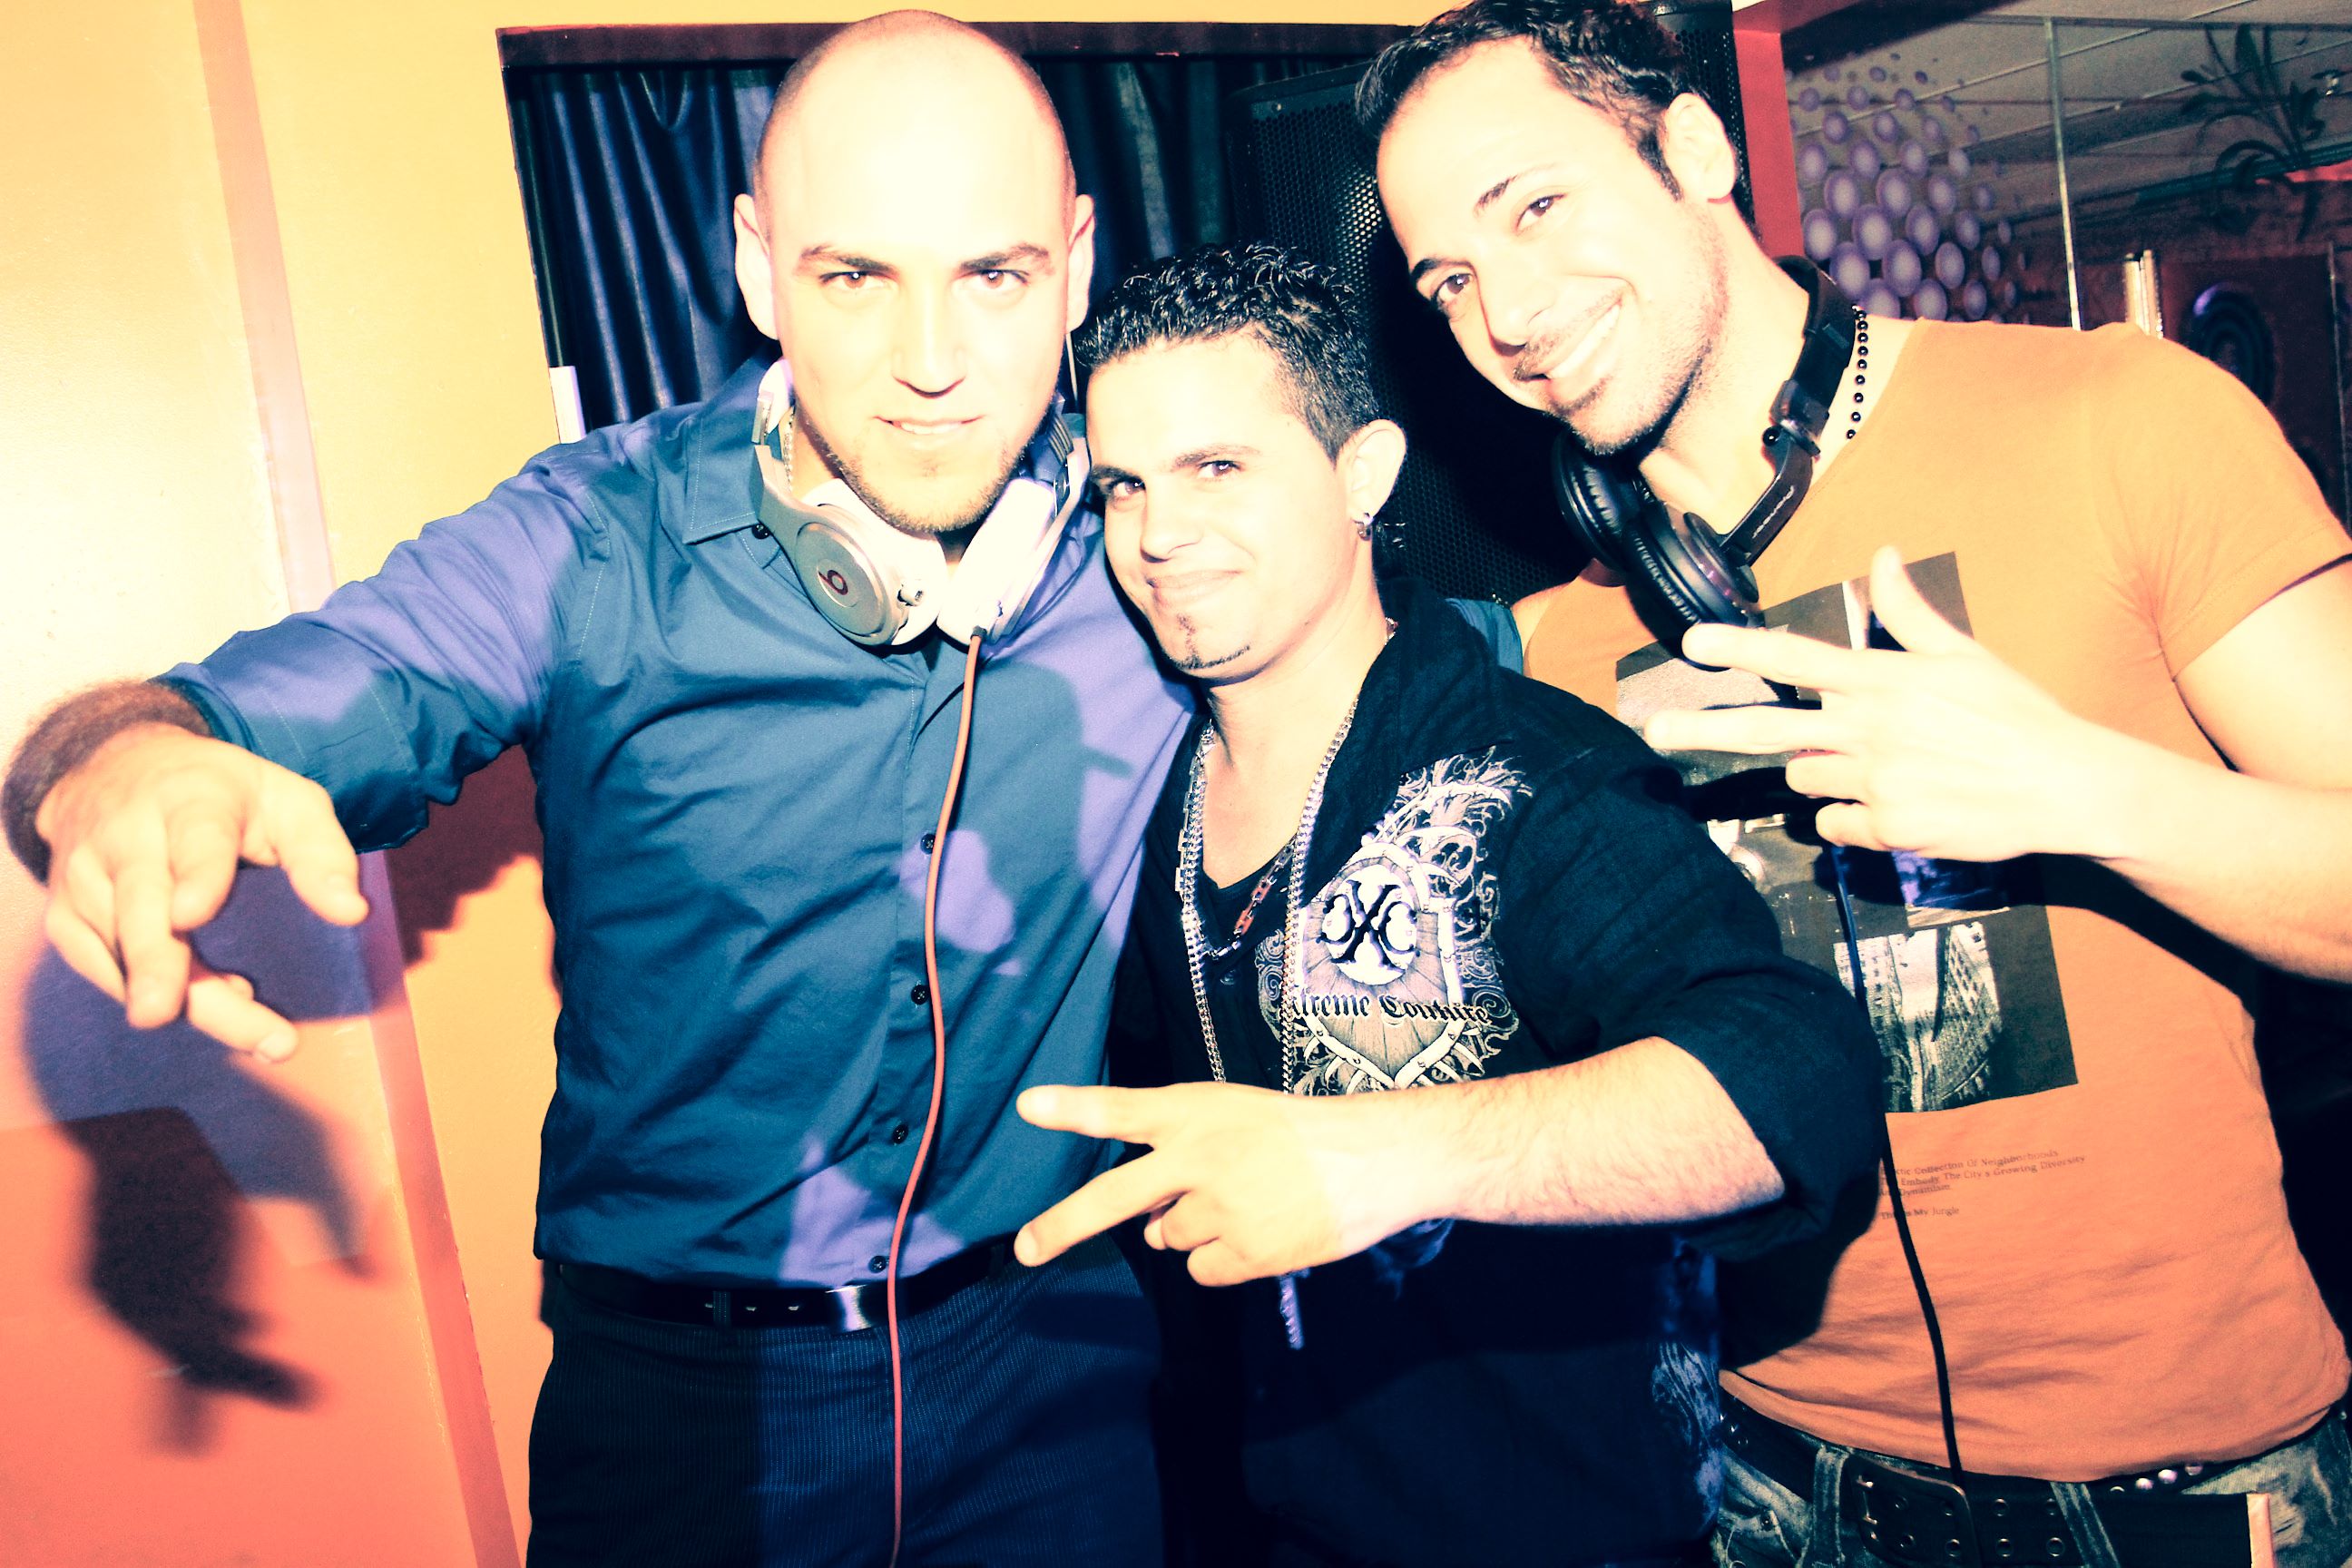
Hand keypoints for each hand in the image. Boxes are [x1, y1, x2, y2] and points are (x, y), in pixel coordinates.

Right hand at [35, 724, 368, 1058]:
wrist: (115, 768)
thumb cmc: (222, 794)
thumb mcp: (287, 802)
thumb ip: (321, 854)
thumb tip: (351, 912)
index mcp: (191, 800)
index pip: (194, 840)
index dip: (195, 877)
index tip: (192, 915)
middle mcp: (125, 836)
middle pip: (141, 906)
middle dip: (153, 961)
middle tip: (160, 1012)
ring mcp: (83, 876)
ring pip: (122, 949)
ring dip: (179, 999)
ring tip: (257, 1034)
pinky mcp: (64, 914)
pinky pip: (99, 966)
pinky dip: (144, 992)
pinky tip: (197, 1005)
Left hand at [1014, 1081, 1432, 1286]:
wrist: (1375, 1159)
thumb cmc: (1300, 1133)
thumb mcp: (1234, 1114)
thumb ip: (1182, 1153)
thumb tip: (1147, 1223)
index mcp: (1196, 1112)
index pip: (1124, 1108)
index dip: (1074, 1108)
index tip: (1028, 1107)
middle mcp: (1199, 1158)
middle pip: (1114, 1196)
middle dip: (1061, 1226)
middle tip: (1027, 1249)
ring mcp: (1221, 1207)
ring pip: (1168, 1238)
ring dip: (1191, 1229)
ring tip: (1247, 1203)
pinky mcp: (1247, 1250)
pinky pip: (1203, 1269)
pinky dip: (1223, 1260)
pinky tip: (1260, 1232)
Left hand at [1641, 547, 2126, 862]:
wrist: (2067, 785)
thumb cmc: (2018, 715)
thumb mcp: (1966, 655)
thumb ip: (1911, 613)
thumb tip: (1882, 556)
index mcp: (1884, 681)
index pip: (1796, 657)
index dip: (1739, 647)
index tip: (1691, 642)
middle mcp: (1869, 730)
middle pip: (1768, 729)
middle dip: (1704, 731)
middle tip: (1655, 735)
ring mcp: (1875, 783)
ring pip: (1804, 779)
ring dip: (1819, 773)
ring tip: (1878, 767)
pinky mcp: (1887, 829)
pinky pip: (1832, 825)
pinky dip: (1847, 818)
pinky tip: (1891, 806)